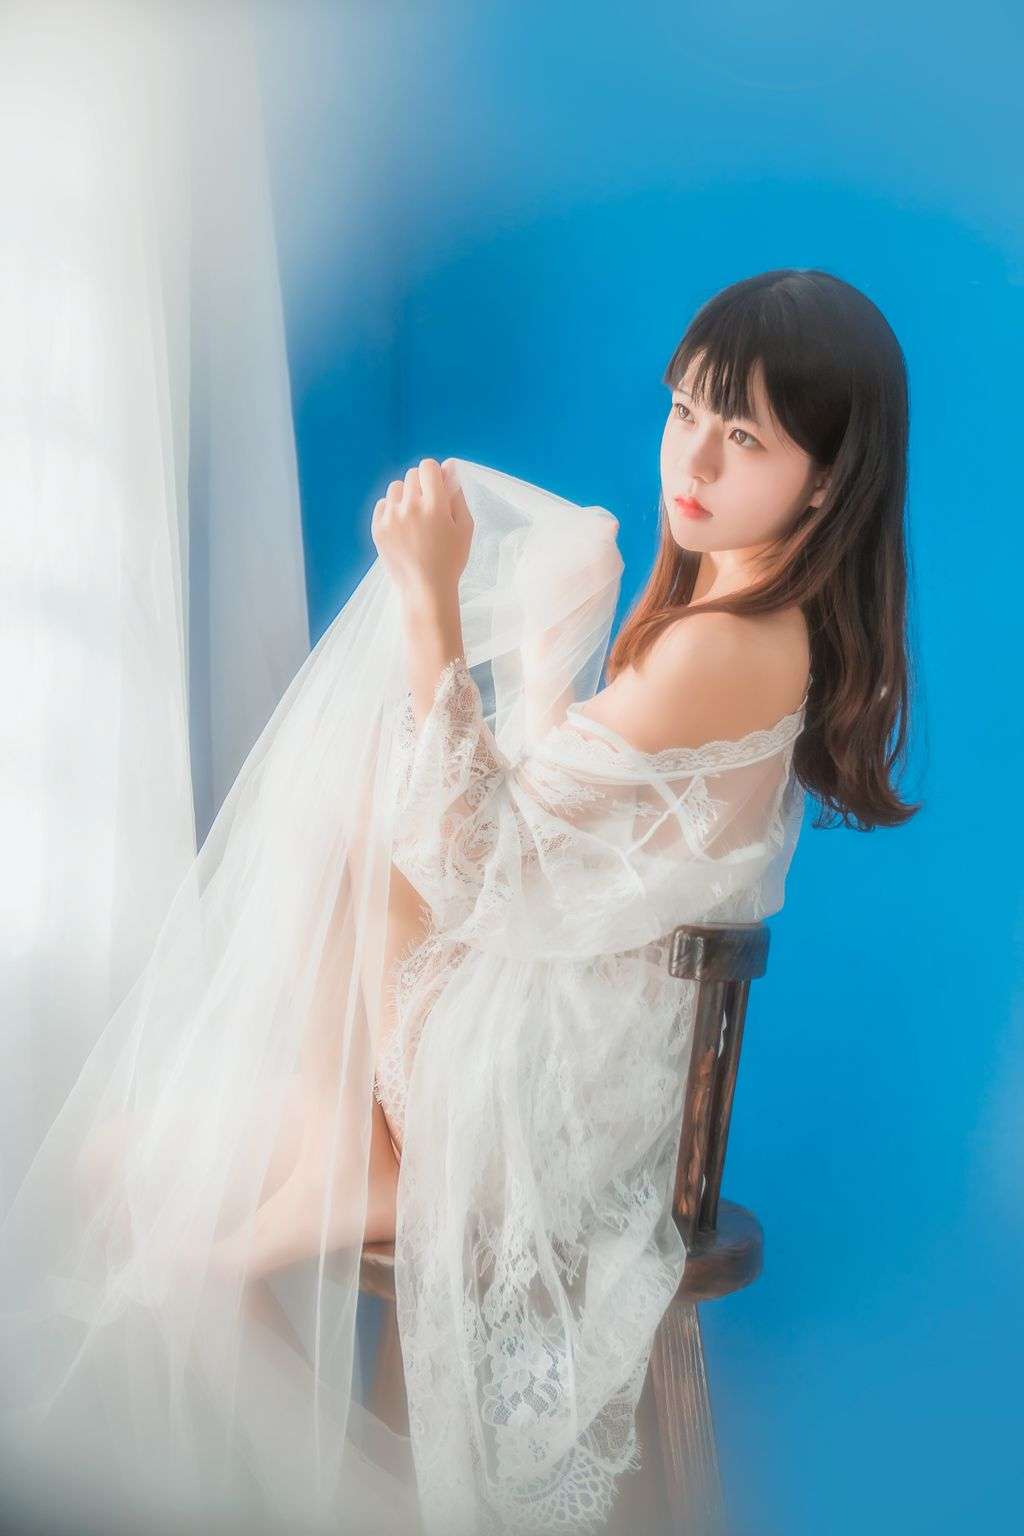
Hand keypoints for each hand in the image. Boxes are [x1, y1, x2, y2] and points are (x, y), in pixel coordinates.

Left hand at [371, 457, 473, 601]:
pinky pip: (382, 504)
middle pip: (411, 475)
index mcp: (434, 505)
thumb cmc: (450, 560)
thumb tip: (449, 465)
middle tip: (428, 510)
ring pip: (395, 488)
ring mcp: (391, 518)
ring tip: (414, 518)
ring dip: (405, 496)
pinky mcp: (377, 528)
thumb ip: (457, 494)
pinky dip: (392, 510)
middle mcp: (410, 507)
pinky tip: (402, 527)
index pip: (428, 466)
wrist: (425, 590)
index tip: (438, 490)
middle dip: (421, 485)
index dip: (434, 475)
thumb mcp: (464, 527)